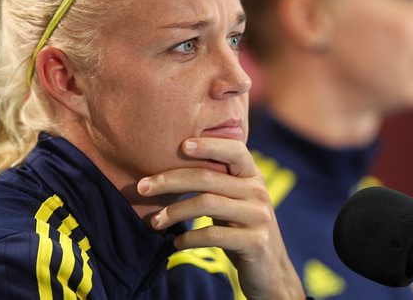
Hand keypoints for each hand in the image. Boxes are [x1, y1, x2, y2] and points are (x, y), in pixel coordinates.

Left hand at [137, 137, 304, 299]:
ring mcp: (258, 216)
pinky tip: (177, 243)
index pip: (234, 150)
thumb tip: (170, 169)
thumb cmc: (242, 228)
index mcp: (252, 175)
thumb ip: (217, 183)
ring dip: (174, 212)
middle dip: (169, 180)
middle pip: (207, 176)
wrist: (271, 269)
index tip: (180, 145)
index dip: (209, 145)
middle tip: (141, 187)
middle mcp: (258, 191)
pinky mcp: (254, 241)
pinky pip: (213, 235)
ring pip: (206, 203)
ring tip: (154, 222)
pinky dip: (189, 238)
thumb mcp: (234, 200)